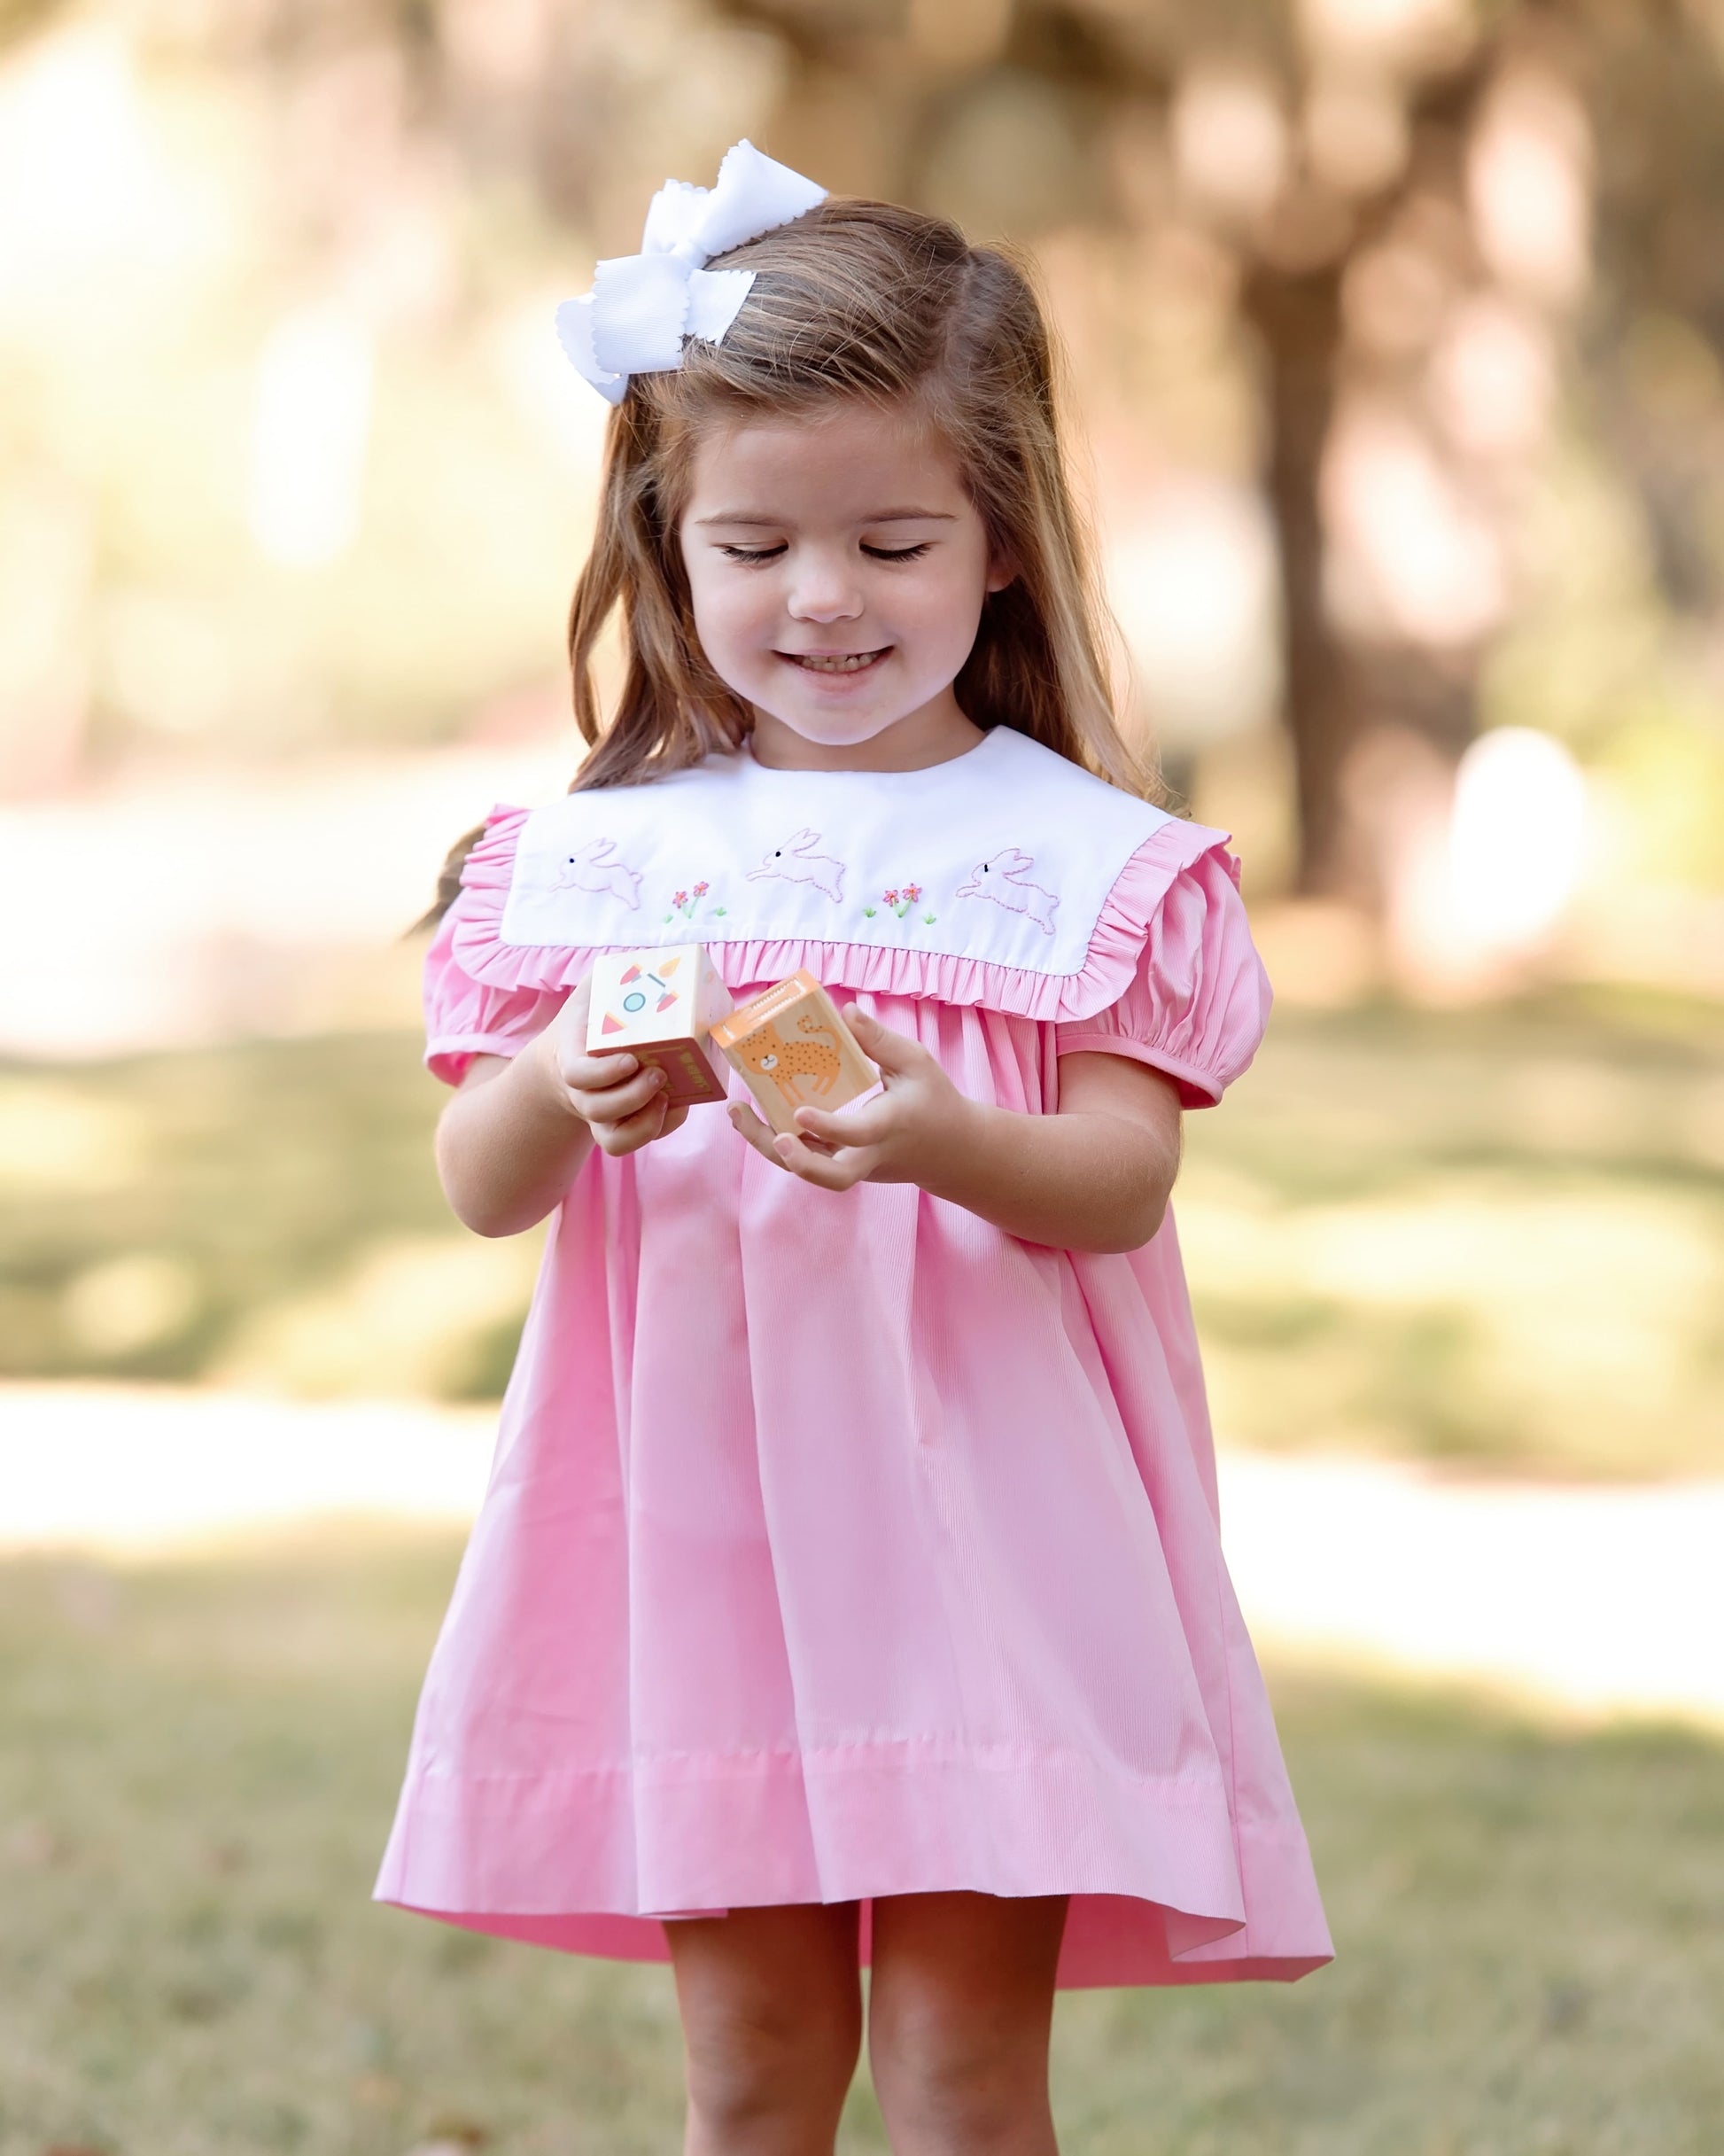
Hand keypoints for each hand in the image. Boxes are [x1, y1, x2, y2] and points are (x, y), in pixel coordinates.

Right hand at [534, 974, 689, 1157]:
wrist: (569, 1054)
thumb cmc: (590, 1016)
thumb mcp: (594, 990)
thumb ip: (613, 972)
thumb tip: (656, 956)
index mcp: (571, 1058)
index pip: (576, 1075)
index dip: (603, 1073)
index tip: (631, 1059)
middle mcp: (582, 1093)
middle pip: (597, 1109)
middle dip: (632, 1096)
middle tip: (659, 1072)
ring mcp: (599, 1115)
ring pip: (614, 1139)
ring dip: (646, 1122)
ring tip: (669, 1095)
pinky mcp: (619, 1125)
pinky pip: (634, 1141)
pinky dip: (660, 1129)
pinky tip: (679, 1104)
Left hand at [727, 1004, 977, 1191]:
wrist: (951, 1151)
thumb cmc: (934, 1101)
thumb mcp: (916, 1063)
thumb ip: (880, 1040)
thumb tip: (845, 1011)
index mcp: (888, 1127)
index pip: (856, 1135)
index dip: (827, 1127)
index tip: (799, 1112)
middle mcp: (869, 1155)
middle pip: (831, 1177)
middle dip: (796, 1161)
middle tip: (772, 1135)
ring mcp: (855, 1167)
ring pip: (809, 1172)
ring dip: (770, 1148)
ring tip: (737, 1113)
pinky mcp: (844, 1167)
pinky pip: (808, 1160)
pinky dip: (779, 1143)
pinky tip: (753, 1115)